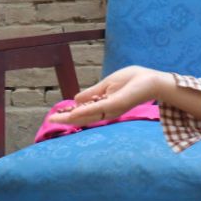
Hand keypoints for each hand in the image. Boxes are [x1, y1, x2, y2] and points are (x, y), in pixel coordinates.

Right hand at [47, 66, 165, 125]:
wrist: (150, 80)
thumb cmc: (132, 81)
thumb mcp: (106, 85)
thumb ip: (92, 94)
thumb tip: (76, 100)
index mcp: (104, 106)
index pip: (84, 112)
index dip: (69, 114)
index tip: (55, 115)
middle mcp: (106, 111)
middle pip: (83, 117)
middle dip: (66, 118)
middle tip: (50, 119)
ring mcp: (111, 109)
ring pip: (87, 115)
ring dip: (70, 117)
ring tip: (55, 118)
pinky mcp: (115, 104)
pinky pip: (97, 109)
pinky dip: (85, 111)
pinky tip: (73, 112)